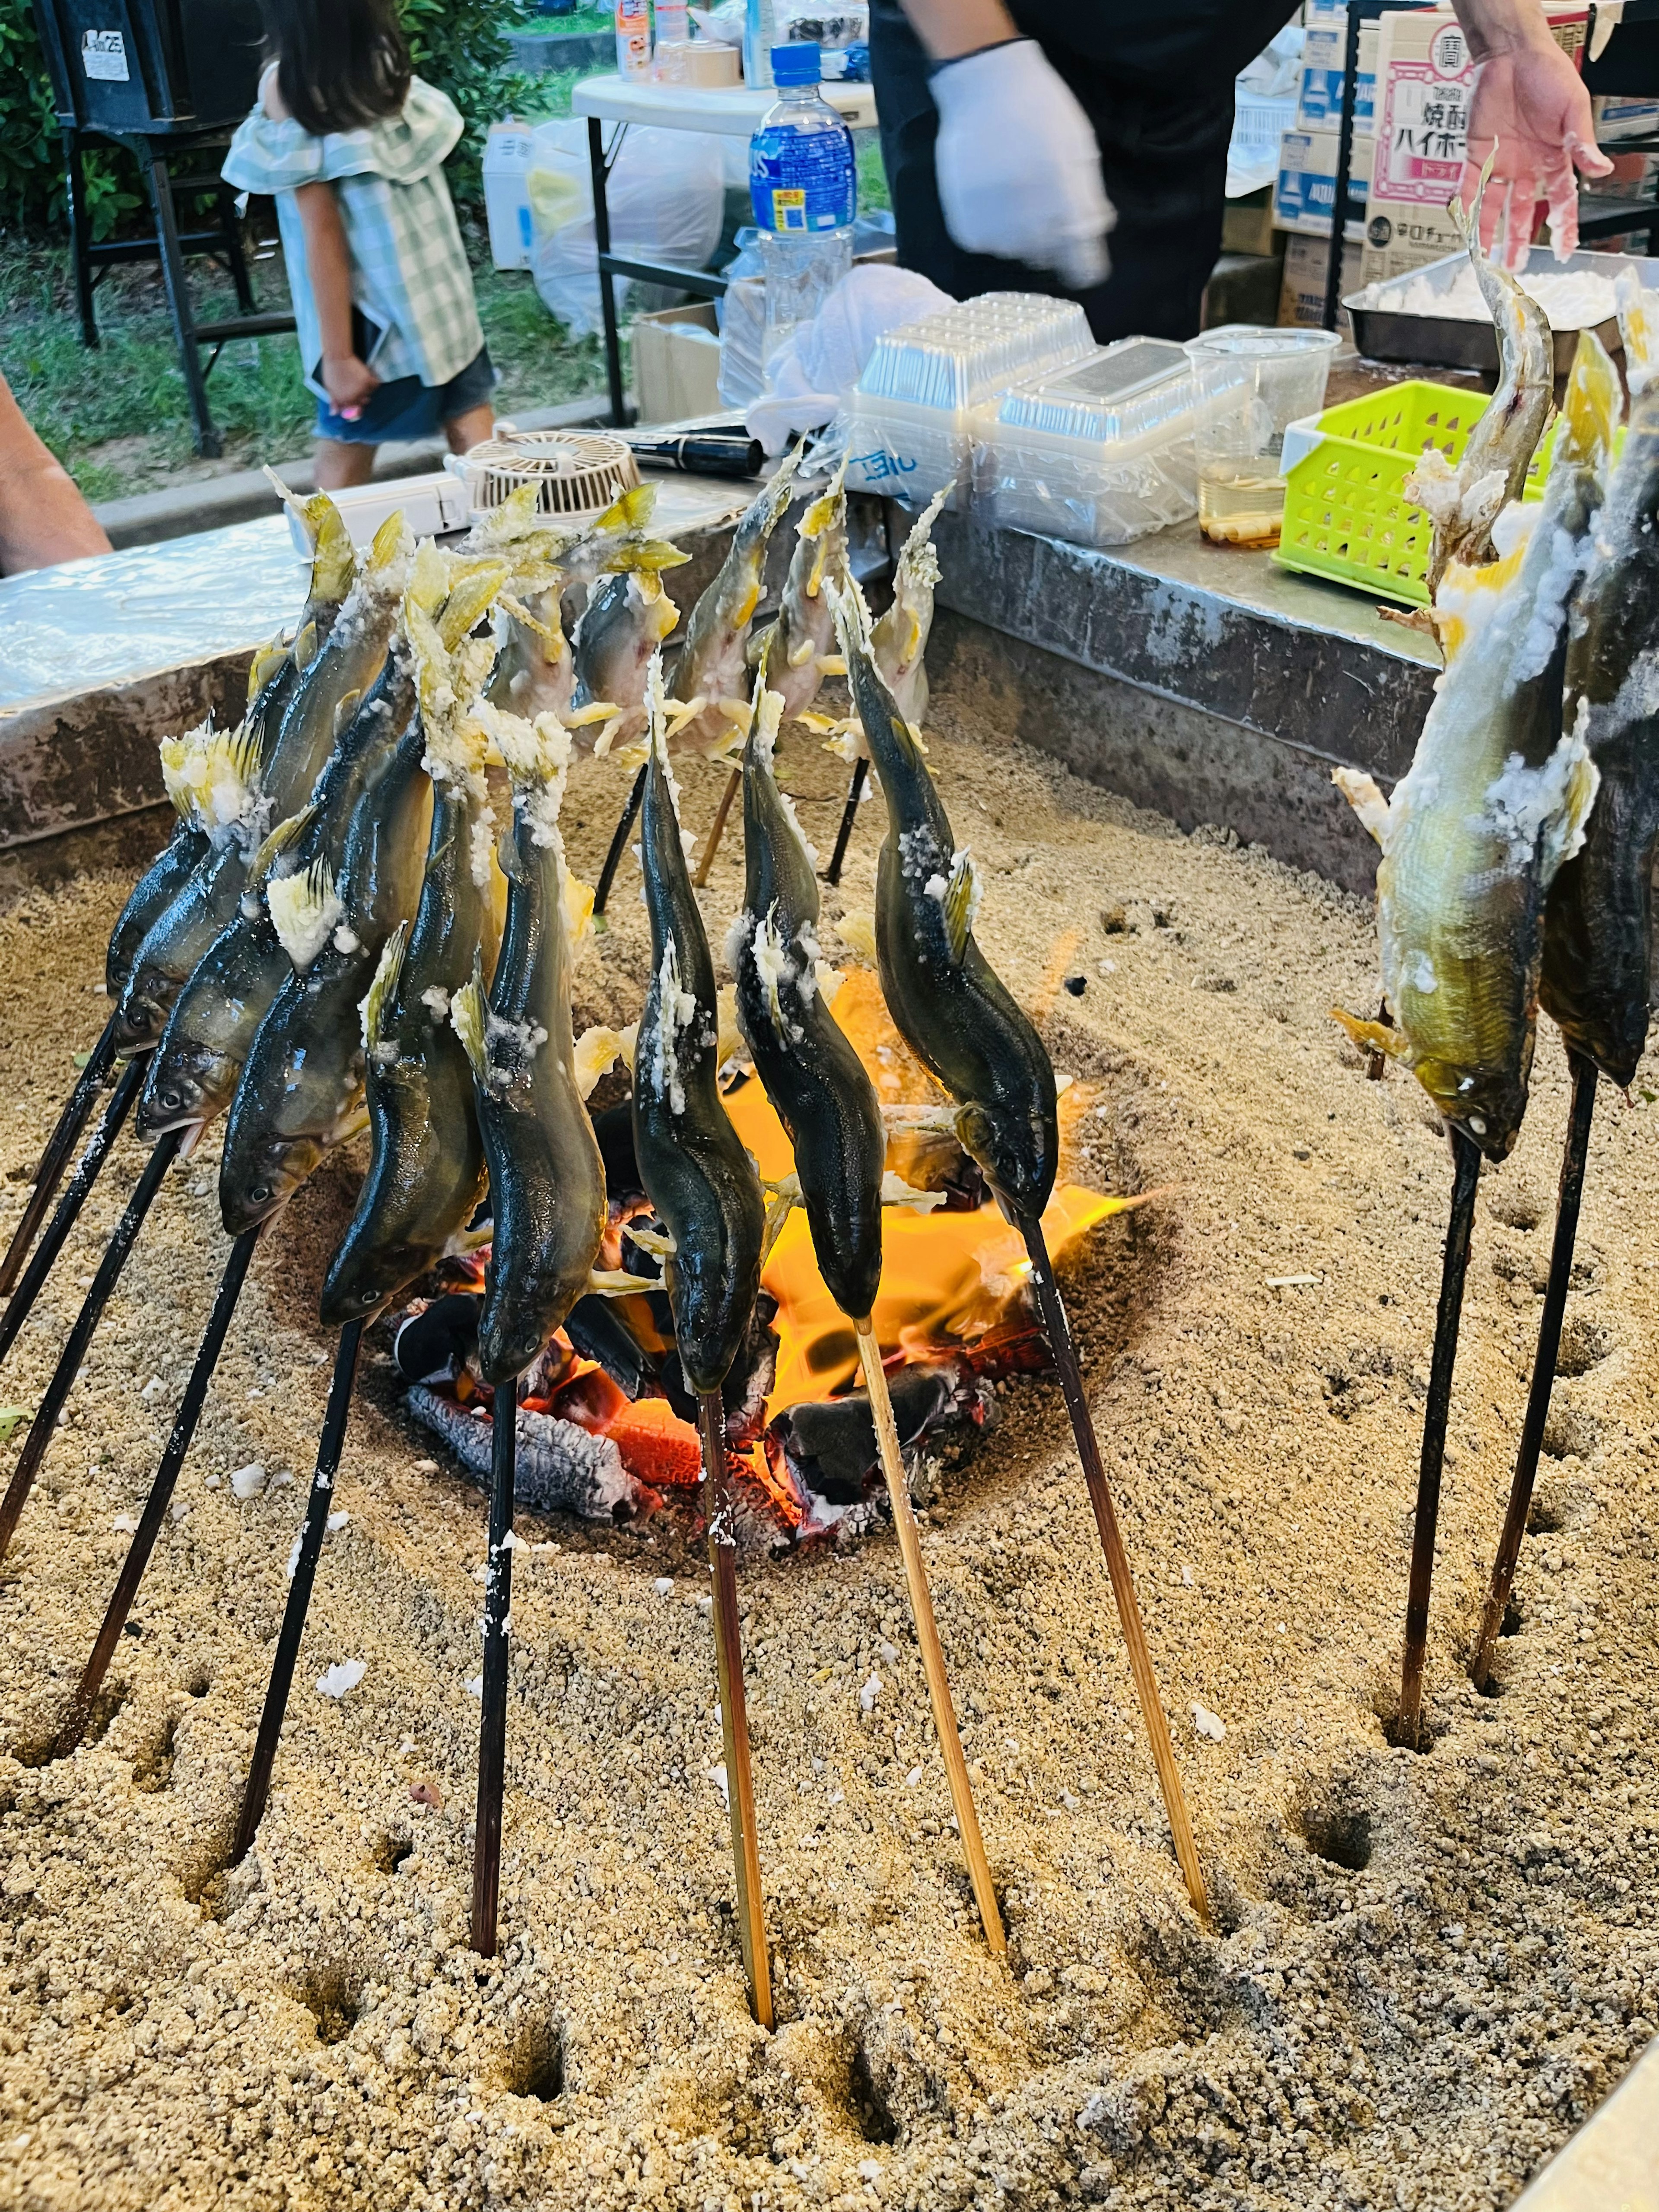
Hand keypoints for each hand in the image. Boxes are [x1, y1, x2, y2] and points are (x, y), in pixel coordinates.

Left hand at [322, 352, 379, 420]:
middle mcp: (354, 397)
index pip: (353, 410)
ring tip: (361, 383)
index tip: (353, 399)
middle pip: (363, 403)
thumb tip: (334, 413)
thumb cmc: (331, 371)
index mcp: (344, 400)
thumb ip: (333, 401)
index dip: (353, 405)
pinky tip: (368, 379)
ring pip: (369, 394)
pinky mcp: (367, 380)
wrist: (337, 357)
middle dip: (360, 398)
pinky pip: (375, 385)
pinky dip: (374, 383)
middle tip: (357, 389)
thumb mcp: (329, 388)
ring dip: (366, 390)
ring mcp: (362, 389)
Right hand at [930, 39, 1113, 291]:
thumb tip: (1094, 231)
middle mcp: (1031, 223)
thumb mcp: (1078, 146)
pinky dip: (991, 227)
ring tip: (1013, 191)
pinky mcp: (968, 229)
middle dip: (1050, 239)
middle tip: (1040, 200)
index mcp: (1065, 204)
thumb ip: (1088, 196)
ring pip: (1016, 253)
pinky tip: (992, 194)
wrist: (984, 88)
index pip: (1082, 263)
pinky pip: (987, 244)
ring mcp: (996, 229)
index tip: (1087, 270)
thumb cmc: (1039, 112)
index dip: (1086, 268)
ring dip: (1019, 232)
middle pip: (1047, 259)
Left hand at [1461, 38, 1612, 265]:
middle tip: (1515, 266)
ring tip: (1488, 259)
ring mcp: (1501, 161)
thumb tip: (1600, 169)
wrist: (1513, 54)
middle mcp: (1527, 165)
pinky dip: (1464, 207)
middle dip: (1520, 239)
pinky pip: (1468, 186)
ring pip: (1495, 206)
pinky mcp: (1477, 154)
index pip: (1561, 199)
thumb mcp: (1573, 108)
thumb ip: (1582, 142)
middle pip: (1524, 211)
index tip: (1562, 249)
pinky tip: (1463, 229)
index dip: (1563, 225)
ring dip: (1491, 233)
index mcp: (1554, 157)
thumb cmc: (1548, 74)